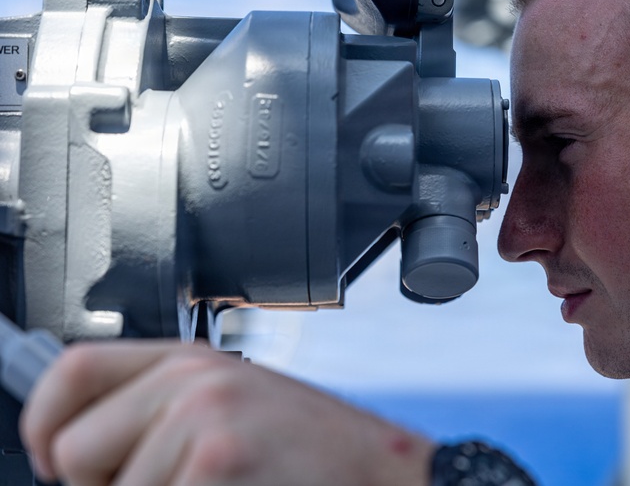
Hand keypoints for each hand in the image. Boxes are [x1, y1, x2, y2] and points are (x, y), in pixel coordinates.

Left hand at [20, 340, 433, 485]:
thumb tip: (76, 452)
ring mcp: (206, 421)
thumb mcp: (233, 406)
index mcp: (193, 359)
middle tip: (172, 485)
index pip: (74, 370)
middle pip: (74, 451)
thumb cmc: (312, 451)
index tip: (51, 459)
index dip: (44, 423)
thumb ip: (162, 412)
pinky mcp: (218, 464)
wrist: (383, 472)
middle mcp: (195, 379)